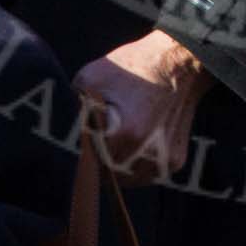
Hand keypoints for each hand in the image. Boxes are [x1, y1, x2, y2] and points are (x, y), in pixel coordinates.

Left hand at [73, 30, 215, 183]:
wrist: (179, 64)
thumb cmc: (135, 67)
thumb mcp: (92, 77)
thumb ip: (75, 108)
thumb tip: (66, 130)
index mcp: (123, 134)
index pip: (92, 165)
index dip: (87, 153)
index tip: (89, 140)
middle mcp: (146, 153)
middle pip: (111, 177)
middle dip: (103, 162)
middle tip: (104, 139)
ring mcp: (164, 160)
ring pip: (131, 181)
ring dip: (122, 168)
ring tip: (123, 139)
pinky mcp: (176, 161)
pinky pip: (149, 175)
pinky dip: (141, 165)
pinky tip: (140, 142)